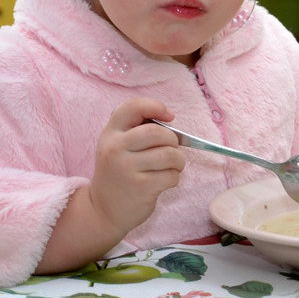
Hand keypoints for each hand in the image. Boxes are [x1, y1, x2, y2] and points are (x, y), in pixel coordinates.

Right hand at [89, 98, 185, 234]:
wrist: (103, 210)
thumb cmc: (118, 172)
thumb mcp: (117, 146)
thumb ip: (136, 128)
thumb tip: (169, 117)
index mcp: (111, 134)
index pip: (133, 107)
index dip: (156, 106)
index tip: (169, 117)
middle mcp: (115, 149)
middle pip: (158, 133)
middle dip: (173, 141)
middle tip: (171, 149)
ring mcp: (127, 168)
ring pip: (170, 155)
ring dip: (178, 161)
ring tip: (170, 167)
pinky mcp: (141, 187)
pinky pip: (172, 175)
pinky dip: (174, 178)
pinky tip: (162, 181)